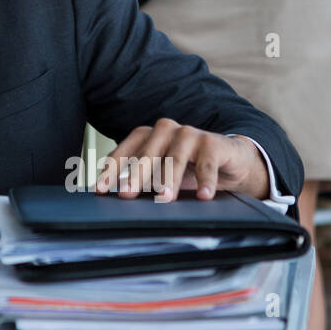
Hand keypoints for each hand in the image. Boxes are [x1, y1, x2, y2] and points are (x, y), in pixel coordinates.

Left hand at [94, 117, 269, 201]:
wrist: (229, 160)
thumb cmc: (189, 168)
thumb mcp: (162, 173)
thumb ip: (141, 180)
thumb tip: (115, 196)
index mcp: (147, 136)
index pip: (125, 152)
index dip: (112, 170)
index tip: (101, 189)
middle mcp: (166, 130)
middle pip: (147, 154)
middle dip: (135, 175)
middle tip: (127, 194)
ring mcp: (189, 134)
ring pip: (175, 157)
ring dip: (169, 179)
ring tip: (164, 198)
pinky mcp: (213, 142)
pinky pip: (207, 163)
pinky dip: (205, 180)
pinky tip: (204, 195)